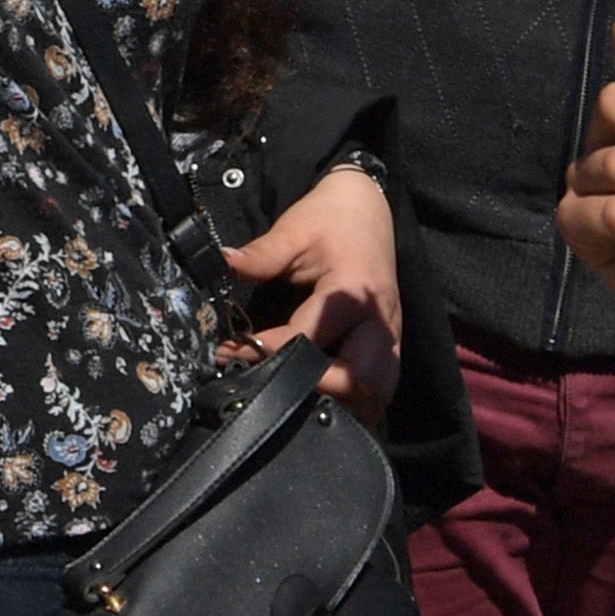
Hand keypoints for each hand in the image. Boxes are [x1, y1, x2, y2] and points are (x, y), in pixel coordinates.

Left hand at [222, 167, 400, 416]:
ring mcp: (391, 338)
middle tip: (266, 385)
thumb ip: (261, 254)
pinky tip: (324, 401)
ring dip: (338, 403)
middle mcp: (379, 322)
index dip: (267, 351)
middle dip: (311, 389)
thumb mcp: (293, 231)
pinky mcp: (392, 348)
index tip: (232, 353)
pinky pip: (381, 390)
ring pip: (374, 393)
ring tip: (293, 398)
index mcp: (353, 292)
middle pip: (355, 379)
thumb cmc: (329, 222)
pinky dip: (357, 403)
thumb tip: (222, 263)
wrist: (367, 212)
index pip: (308, 339)